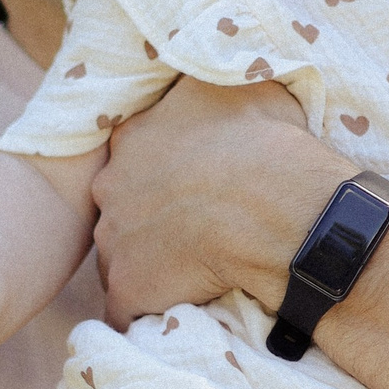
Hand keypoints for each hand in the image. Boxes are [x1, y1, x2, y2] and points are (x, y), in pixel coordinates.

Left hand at [92, 75, 336, 325]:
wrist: (277, 210)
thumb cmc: (269, 144)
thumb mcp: (248, 85)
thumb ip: (219, 81)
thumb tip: (221, 76)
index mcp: (135, 135)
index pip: (133, 156)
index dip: (161, 175)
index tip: (190, 187)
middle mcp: (111, 184)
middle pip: (121, 206)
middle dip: (148, 219)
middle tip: (193, 231)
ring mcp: (114, 238)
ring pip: (121, 256)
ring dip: (149, 265)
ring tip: (191, 274)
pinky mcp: (127, 287)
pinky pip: (127, 309)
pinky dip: (147, 313)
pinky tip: (176, 312)